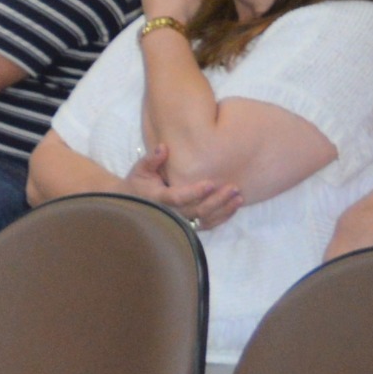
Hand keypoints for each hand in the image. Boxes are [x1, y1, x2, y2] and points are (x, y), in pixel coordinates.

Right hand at [124, 144, 242, 231]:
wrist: (134, 204)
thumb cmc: (138, 184)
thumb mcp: (141, 169)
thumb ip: (152, 159)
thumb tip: (164, 148)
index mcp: (158, 199)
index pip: (178, 198)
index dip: (195, 193)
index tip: (210, 183)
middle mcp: (170, 214)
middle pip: (197, 211)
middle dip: (217, 200)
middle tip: (233, 188)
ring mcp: (180, 222)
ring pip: (205, 220)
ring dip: (223, 209)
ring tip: (238, 197)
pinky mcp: (189, 226)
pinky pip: (208, 224)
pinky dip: (223, 217)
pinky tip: (234, 206)